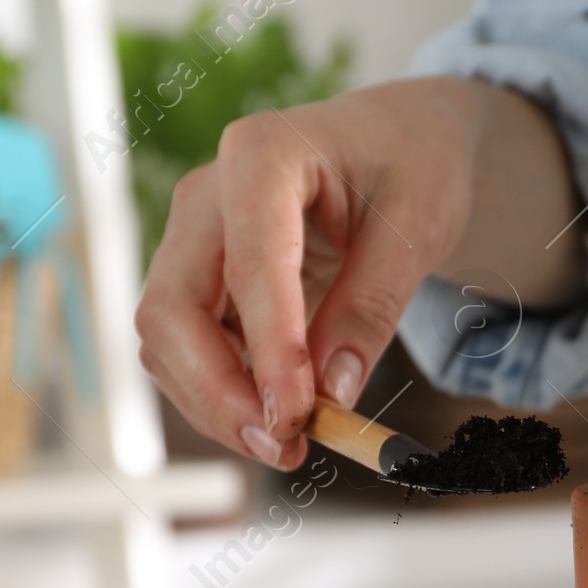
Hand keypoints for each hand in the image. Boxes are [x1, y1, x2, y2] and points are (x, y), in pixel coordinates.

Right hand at [135, 76, 582, 468]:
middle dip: (219, 391)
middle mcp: (208, 193)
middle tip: (286, 448)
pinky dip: (222, 392)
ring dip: (217, 403)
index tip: (297, 416)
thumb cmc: (411, 164)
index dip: (268, 348)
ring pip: (167, 338)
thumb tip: (334, 392)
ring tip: (292, 444)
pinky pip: (186, 347)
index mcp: (264, 153)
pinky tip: (279, 416)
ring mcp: (193, 237)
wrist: (395, 138)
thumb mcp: (420, 227)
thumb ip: (373, 306)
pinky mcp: (199, 277)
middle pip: (172, 308)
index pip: (249, 264)